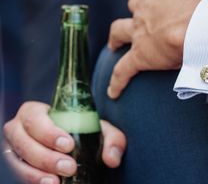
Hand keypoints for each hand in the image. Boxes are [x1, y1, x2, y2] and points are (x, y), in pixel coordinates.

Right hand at [3, 102, 125, 183]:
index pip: (34, 118)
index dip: (48, 132)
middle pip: (24, 141)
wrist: (72, 145)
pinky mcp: (16, 166)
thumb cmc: (82, 130)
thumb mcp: (99, 129)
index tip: (68, 145)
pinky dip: (33, 180)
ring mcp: (14, 150)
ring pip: (19, 161)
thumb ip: (111, 139)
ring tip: (57, 181)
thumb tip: (112, 159)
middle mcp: (19, 129)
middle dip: (46, 156)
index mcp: (35, 112)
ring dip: (37, 172)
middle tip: (69, 167)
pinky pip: (20, 174)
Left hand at [107, 0, 207, 98]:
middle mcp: (145, 7)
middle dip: (139, 8)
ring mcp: (140, 31)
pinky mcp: (141, 56)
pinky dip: (118, 80)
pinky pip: (124, 70)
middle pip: (136, 4)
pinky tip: (113, 91)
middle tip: (147, 16)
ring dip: (117, 37)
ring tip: (115, 43)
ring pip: (120, 30)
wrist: (198, 24)